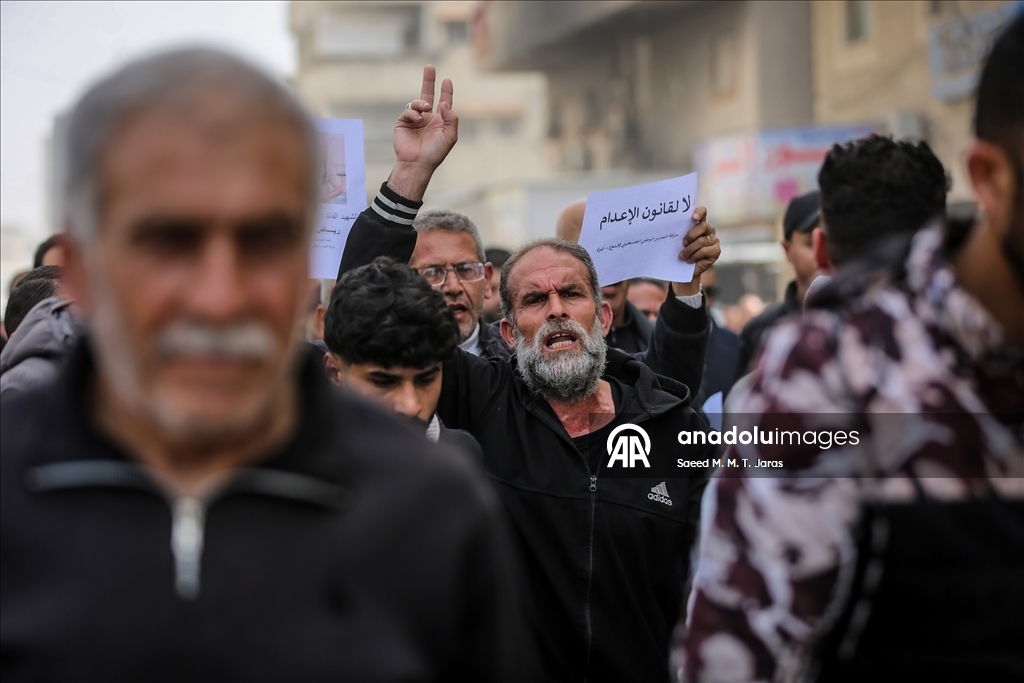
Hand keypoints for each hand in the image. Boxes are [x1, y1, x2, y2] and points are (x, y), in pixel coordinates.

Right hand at [387, 65, 457, 200]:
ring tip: (426, 110)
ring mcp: (415, 120)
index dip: (446, 92)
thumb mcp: (450, 136)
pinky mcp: (403, 122)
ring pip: (418, 102)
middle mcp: (428, 118)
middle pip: (428, 95)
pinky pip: (408, 110)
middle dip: (429, 81)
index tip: (447, 80)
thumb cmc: (435, 152)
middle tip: (429, 67)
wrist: (417, 163)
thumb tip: (444, 103)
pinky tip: (418, 119)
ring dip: (422, 103)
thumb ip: (451, 118)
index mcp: (440, 121)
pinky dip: (413, 112)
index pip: (444, 102)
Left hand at [672, 206, 719, 295]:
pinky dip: (694, 256)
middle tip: (683, 243)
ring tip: (682, 256)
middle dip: (691, 235)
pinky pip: (704, 251)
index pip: (702, 212)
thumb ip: (679, 234)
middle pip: (703, 226)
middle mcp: (708, 230)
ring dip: (689, 249)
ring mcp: (714, 240)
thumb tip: (667, 229)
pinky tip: (689, 260)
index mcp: (699, 224)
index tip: (693, 217)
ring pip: (702, 240)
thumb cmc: (680, 252)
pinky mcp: (716, 251)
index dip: (699, 212)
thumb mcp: (678, 242)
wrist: (685, 269)